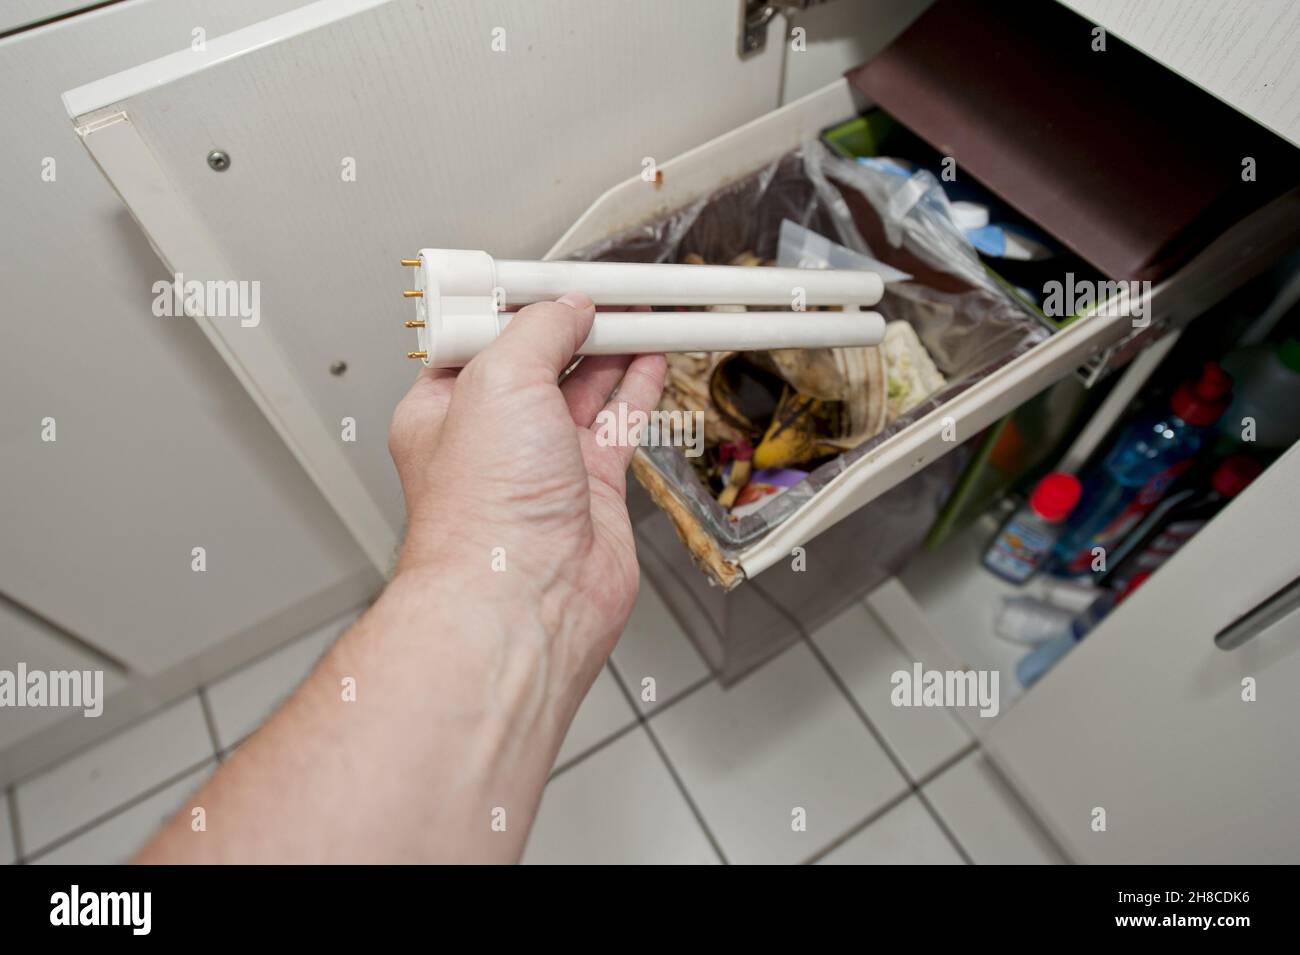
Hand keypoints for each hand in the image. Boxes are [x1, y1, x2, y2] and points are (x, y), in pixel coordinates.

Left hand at [388, 292, 666, 685]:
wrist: (526, 597)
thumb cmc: (484, 512)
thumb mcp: (497, 381)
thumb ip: (538, 332)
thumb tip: (567, 307)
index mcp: (444, 408)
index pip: (484, 336)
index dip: (521, 303)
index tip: (556, 276)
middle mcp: (493, 437)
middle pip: (540, 360)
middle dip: (574, 322)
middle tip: (611, 289)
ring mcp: (544, 464)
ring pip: (584, 389)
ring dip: (613, 348)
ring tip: (641, 311)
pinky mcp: (590, 489)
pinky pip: (618, 424)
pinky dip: (638, 388)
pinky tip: (651, 358)